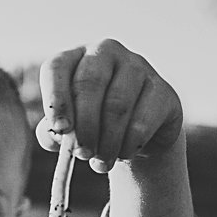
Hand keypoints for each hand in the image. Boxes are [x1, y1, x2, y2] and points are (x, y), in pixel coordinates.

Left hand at [35, 39, 183, 173]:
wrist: (138, 136)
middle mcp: (106, 52)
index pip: (56, 67)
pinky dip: (128, 144)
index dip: (55, 98)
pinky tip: (123, 154)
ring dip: (106, 141)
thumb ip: (53, 132)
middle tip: (82, 154)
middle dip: (84, 125)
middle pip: (89, 84)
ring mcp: (138, 67)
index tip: (60, 129)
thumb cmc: (94, 127)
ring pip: (116, 105)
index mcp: (75, 58)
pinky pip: (142, 121)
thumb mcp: (69, 129)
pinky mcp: (162, 90)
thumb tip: (56, 134)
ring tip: (101, 164)